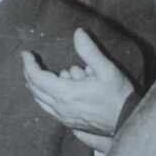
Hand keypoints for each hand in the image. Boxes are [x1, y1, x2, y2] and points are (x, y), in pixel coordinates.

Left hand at [20, 28, 132, 149]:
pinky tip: (57, 88)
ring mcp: (63, 117)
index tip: (26, 53)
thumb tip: (78, 33)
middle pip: (34, 89)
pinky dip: (46, 96)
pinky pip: (48, 108)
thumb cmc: (119, 95)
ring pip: (39, 100)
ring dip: (37, 85)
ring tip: (44, 72)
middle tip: (30, 61)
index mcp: (66, 93)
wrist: (129, 121)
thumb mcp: (107, 69)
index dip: (28, 64)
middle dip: (29, 73)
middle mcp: (60, 107)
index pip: (37, 77)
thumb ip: (89, 51)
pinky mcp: (68, 122)